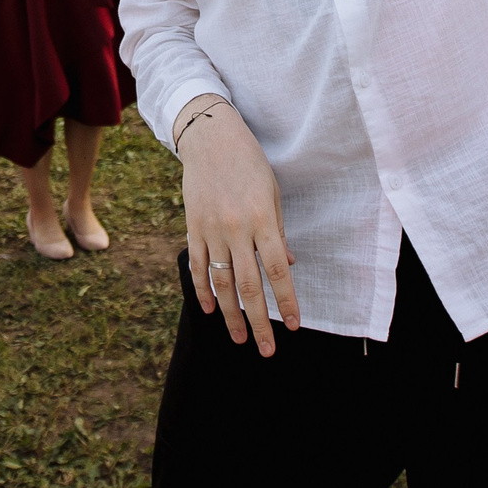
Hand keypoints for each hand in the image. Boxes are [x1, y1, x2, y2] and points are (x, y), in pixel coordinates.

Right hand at [176, 97, 297, 356]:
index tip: (295, 325)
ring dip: (231, 315)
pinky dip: (203, 290)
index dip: (287, 301)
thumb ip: (277, 232)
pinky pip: (197, 265)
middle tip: (267, 350)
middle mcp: (236, 229)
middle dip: (260, 322)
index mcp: (262, 220)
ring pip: (222, 283)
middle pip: (250, 286)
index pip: (277, 271)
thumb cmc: (249, 163)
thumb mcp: (272, 194)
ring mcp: (211, 230)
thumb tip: (286, 265)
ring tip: (239, 339)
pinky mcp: (192, 227)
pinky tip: (211, 310)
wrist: (210, 137)